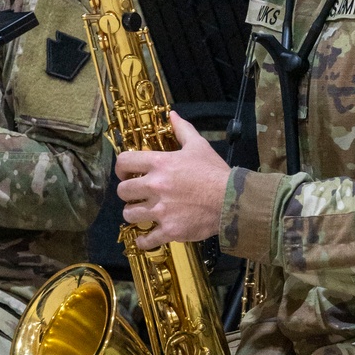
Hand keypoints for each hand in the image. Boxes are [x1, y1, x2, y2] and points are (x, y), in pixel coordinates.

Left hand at [115, 111, 230, 249]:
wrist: (232, 199)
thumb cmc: (215, 172)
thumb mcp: (199, 146)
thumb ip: (182, 130)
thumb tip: (172, 114)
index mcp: (159, 164)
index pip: (124, 162)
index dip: (121, 168)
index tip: (126, 173)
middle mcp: (154, 186)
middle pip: (122, 191)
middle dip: (128, 193)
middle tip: (137, 194)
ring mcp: (160, 210)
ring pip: (129, 214)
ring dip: (134, 214)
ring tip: (143, 213)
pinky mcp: (169, 230)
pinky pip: (146, 239)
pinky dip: (143, 240)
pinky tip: (145, 238)